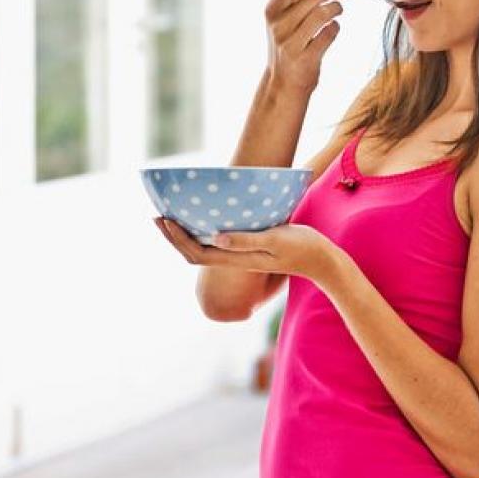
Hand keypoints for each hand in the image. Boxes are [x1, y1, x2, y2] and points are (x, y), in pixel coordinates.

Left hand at [153, 216, 344, 285]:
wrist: (322, 261)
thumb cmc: (302, 247)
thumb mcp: (276, 240)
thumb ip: (247, 240)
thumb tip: (216, 238)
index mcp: (238, 258)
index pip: (198, 252)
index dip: (177, 239)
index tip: (164, 219)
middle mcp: (235, 260)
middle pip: (194, 253)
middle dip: (173, 237)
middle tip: (156, 216)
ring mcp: (240, 256)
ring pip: (203, 249)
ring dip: (184, 236)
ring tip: (170, 217)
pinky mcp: (248, 250)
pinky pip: (215, 244)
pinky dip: (200, 234)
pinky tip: (199, 221)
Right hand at [263, 0, 346, 94]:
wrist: (283, 83)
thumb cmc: (289, 43)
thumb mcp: (288, 14)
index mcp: (272, 10)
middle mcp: (278, 25)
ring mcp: (290, 43)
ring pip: (323, 14)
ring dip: (336, 8)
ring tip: (338, 9)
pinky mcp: (305, 58)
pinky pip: (329, 34)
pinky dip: (335, 28)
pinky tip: (332, 29)